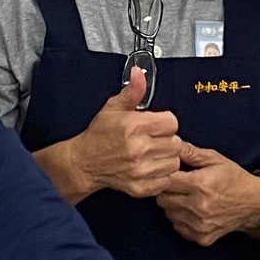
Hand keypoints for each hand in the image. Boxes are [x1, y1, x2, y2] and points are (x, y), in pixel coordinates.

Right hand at [54, 69, 182, 200]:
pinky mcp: (141, 187)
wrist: (84, 163)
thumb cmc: (99, 135)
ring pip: (174, 162)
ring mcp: (140, 170)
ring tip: (152, 153)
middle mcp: (138, 149)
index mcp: (133, 126)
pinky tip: (150, 167)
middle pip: (176, 142)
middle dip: (167, 139)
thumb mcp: (113, 108)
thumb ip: (132, 92)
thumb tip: (138, 73)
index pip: (172, 122)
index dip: (165, 122)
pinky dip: (162, 174)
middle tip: (154, 139)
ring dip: (166, 157)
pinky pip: (166, 179)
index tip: (156, 124)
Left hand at [155, 143, 259, 245]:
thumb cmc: (234, 178)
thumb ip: (190, 152)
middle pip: (163, 199)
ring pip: (168, 213)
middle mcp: (199, 207)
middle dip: (167, 190)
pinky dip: (181, 219)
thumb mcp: (215, 159)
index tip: (170, 173)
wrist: (255, 204)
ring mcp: (200, 224)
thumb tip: (170, 144)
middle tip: (178, 185)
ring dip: (173, 205)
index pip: (166, 181)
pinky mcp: (201, 237)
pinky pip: (177, 227)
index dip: (165, 175)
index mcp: (201, 184)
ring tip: (187, 197)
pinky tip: (192, 210)